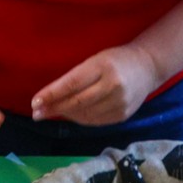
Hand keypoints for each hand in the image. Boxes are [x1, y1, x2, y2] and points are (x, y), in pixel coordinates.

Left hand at [31, 45, 162, 126]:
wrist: (148, 67)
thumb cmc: (115, 60)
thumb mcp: (96, 60)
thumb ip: (76, 77)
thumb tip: (50, 98)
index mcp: (103, 66)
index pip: (72, 84)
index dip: (52, 95)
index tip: (35, 102)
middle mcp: (113, 85)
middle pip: (76, 102)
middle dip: (54, 108)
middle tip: (37, 113)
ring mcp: (119, 103)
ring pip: (84, 115)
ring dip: (65, 115)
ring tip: (51, 113)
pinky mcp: (122, 115)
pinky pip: (95, 122)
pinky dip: (79, 119)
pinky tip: (70, 115)